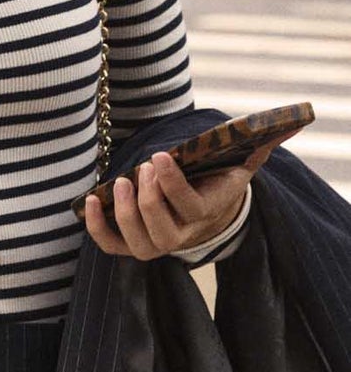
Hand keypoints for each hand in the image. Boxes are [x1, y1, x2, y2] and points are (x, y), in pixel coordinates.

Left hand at [83, 147, 270, 261]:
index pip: (191, 207)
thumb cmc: (218, 175)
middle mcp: (183, 236)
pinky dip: (97, 228)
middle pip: (163, 232)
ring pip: (139, 243)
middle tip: (142, 167)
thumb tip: (283, 125)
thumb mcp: (239, 161)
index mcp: (208, 213)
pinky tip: (89, 200)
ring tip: (121, 181)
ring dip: (124, 213)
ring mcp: (158, 244)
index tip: (160, 155)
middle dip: (148, 199)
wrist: (208, 205)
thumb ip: (255, 145)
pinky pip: (113, 247)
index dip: (172, 185)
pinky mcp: (135, 243)